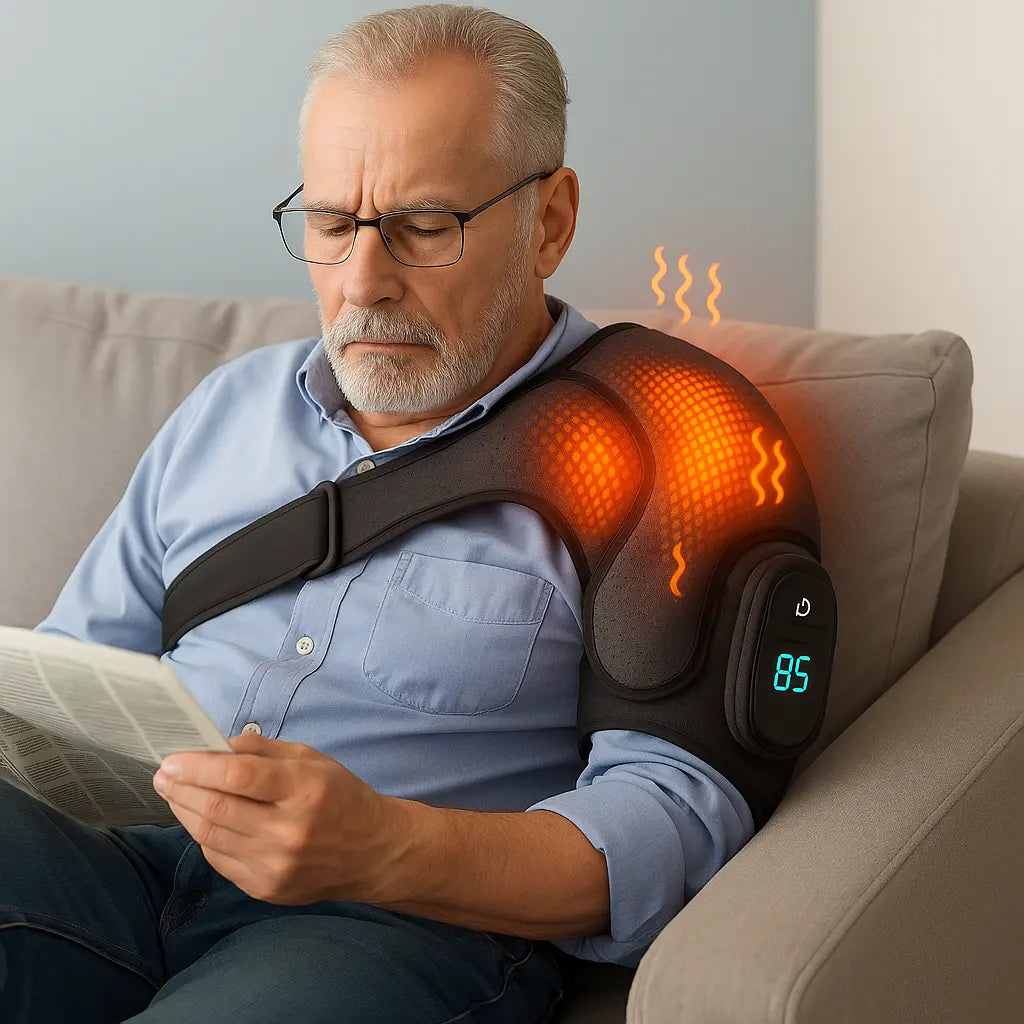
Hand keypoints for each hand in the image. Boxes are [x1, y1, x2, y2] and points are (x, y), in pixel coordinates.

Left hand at [152, 731, 399, 904]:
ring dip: (184, 812)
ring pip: (211, 836)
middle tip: (163, 775)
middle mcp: (290, 831)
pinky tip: (201, 819)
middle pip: (217, 808)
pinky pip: (220, 860)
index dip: (198, 767)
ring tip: (173, 793)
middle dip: (181, 788)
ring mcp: (276, 865)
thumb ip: (264, 750)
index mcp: (305, 790)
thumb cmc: (341, 797)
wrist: (371, 853)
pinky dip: (204, 836)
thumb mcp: (312, 759)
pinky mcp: (266, 889)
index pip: (239, 777)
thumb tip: (218, 746)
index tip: (172, 759)